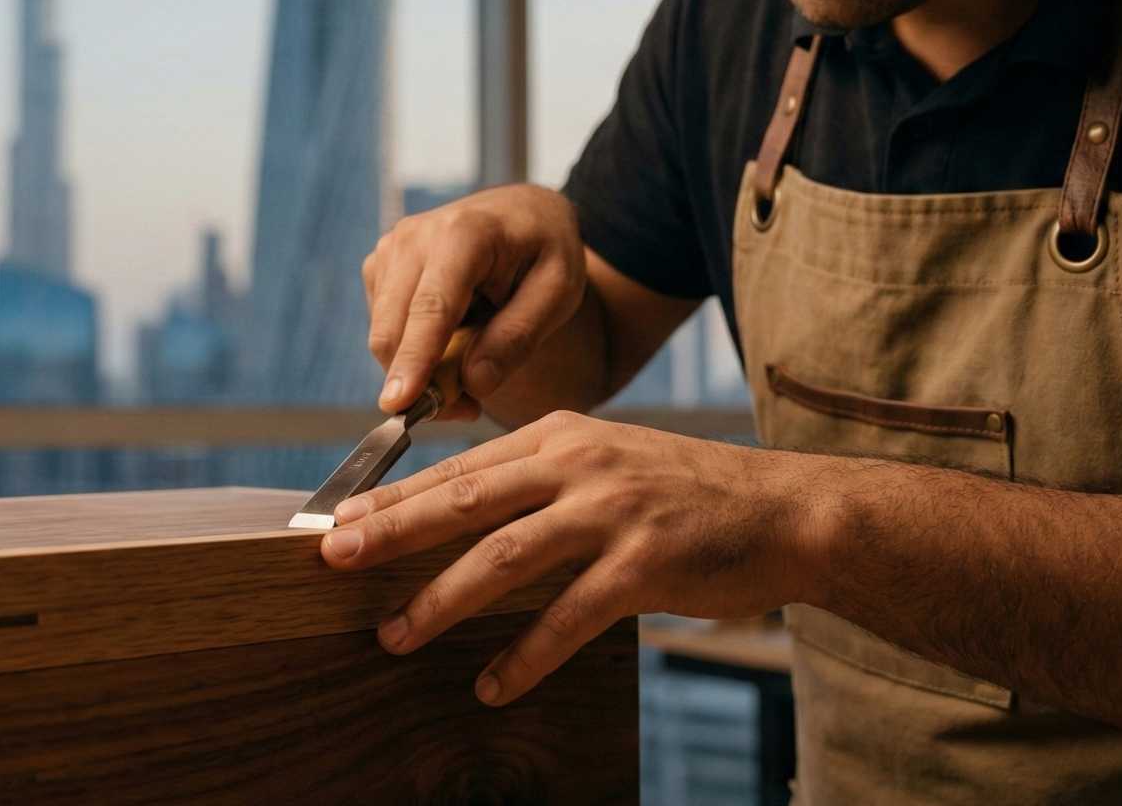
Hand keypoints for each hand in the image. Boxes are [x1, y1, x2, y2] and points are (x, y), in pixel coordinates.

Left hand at [317, 411, 831, 704]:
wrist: (785, 512)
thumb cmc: (686, 494)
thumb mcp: (606, 461)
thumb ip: (539, 478)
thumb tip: (457, 511)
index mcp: (559, 437)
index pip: (459, 467)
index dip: (393, 494)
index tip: (339, 519)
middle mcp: (578, 464)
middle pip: (464, 499)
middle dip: (392, 532)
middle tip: (335, 560)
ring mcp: (612, 512)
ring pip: (505, 557)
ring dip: (442, 601)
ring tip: (395, 637)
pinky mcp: (645, 564)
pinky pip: (569, 616)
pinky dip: (525, 654)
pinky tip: (492, 685)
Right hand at [365, 185, 586, 419]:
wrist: (521, 212)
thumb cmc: (544, 250)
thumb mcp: (558, 291)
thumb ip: (518, 337)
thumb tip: (473, 384)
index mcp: (464, 234)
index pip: (432, 308)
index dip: (414, 359)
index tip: (399, 403)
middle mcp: (414, 237)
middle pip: (394, 328)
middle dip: (419, 381)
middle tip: (470, 407)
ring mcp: (390, 249)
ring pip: (384, 334)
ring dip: (417, 369)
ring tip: (470, 368)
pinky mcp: (380, 265)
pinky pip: (384, 327)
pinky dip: (410, 350)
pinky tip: (449, 342)